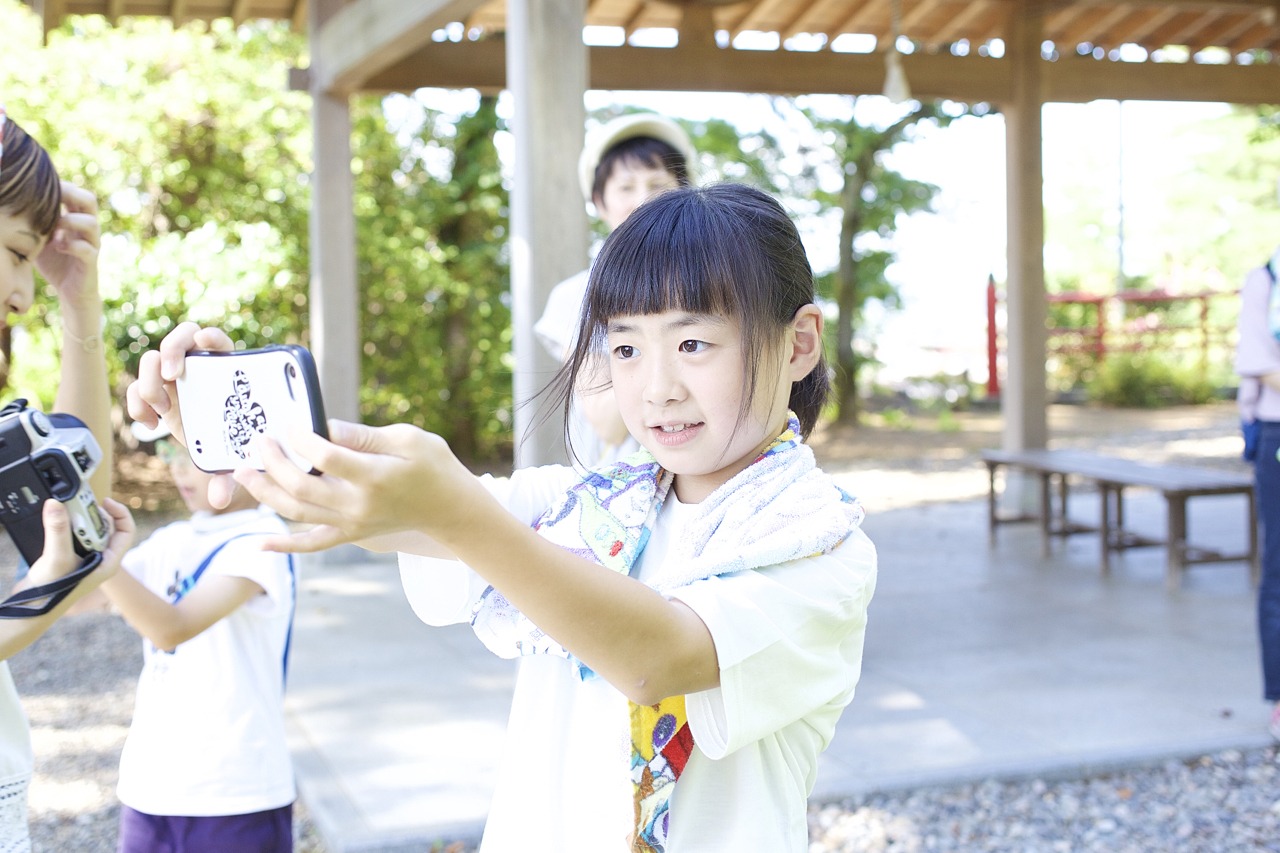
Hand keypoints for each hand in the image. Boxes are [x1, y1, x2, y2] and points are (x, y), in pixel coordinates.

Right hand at [26, 498, 133, 588]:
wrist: (31, 608)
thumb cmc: (51, 591)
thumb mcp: (57, 557)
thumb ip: (58, 530)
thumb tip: (56, 504)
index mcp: (109, 562)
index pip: (126, 532)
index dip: (120, 513)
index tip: (104, 501)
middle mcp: (101, 560)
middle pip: (108, 528)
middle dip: (96, 514)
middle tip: (80, 504)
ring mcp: (86, 559)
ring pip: (91, 531)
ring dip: (81, 519)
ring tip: (68, 511)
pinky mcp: (71, 558)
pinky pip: (76, 537)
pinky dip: (69, 527)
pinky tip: (58, 522)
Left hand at [35, 181, 100, 309]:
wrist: (71, 291)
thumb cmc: (53, 260)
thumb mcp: (41, 235)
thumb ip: (36, 219)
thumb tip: (14, 199)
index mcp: (76, 219)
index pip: (75, 192)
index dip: (61, 185)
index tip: (41, 186)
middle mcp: (87, 229)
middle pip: (90, 200)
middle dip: (70, 195)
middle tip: (52, 198)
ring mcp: (92, 244)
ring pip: (91, 223)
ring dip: (69, 221)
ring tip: (53, 227)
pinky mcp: (91, 261)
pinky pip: (86, 249)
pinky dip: (70, 245)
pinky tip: (56, 247)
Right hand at [126, 322, 238, 506]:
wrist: (209, 443)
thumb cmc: (227, 442)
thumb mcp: (228, 458)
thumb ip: (226, 476)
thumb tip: (219, 499)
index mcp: (222, 371)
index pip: (216, 340)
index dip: (211, 336)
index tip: (206, 343)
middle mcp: (197, 368)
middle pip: (181, 337)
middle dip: (172, 349)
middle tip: (171, 373)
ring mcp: (172, 378)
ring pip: (151, 359)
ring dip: (150, 382)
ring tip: (162, 411)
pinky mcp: (155, 390)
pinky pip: (136, 386)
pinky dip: (137, 402)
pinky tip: (151, 424)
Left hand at [232, 419, 473, 552]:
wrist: (450, 508)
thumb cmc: (434, 466)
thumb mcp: (408, 438)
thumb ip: (363, 435)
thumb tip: (325, 427)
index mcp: (374, 477)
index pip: (324, 456)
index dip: (301, 437)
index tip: (291, 422)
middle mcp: (359, 505)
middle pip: (301, 486)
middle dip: (273, 462)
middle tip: (259, 441)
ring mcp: (353, 524)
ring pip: (297, 513)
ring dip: (265, 493)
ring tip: (244, 473)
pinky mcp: (351, 535)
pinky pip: (313, 544)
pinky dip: (286, 546)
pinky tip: (260, 544)